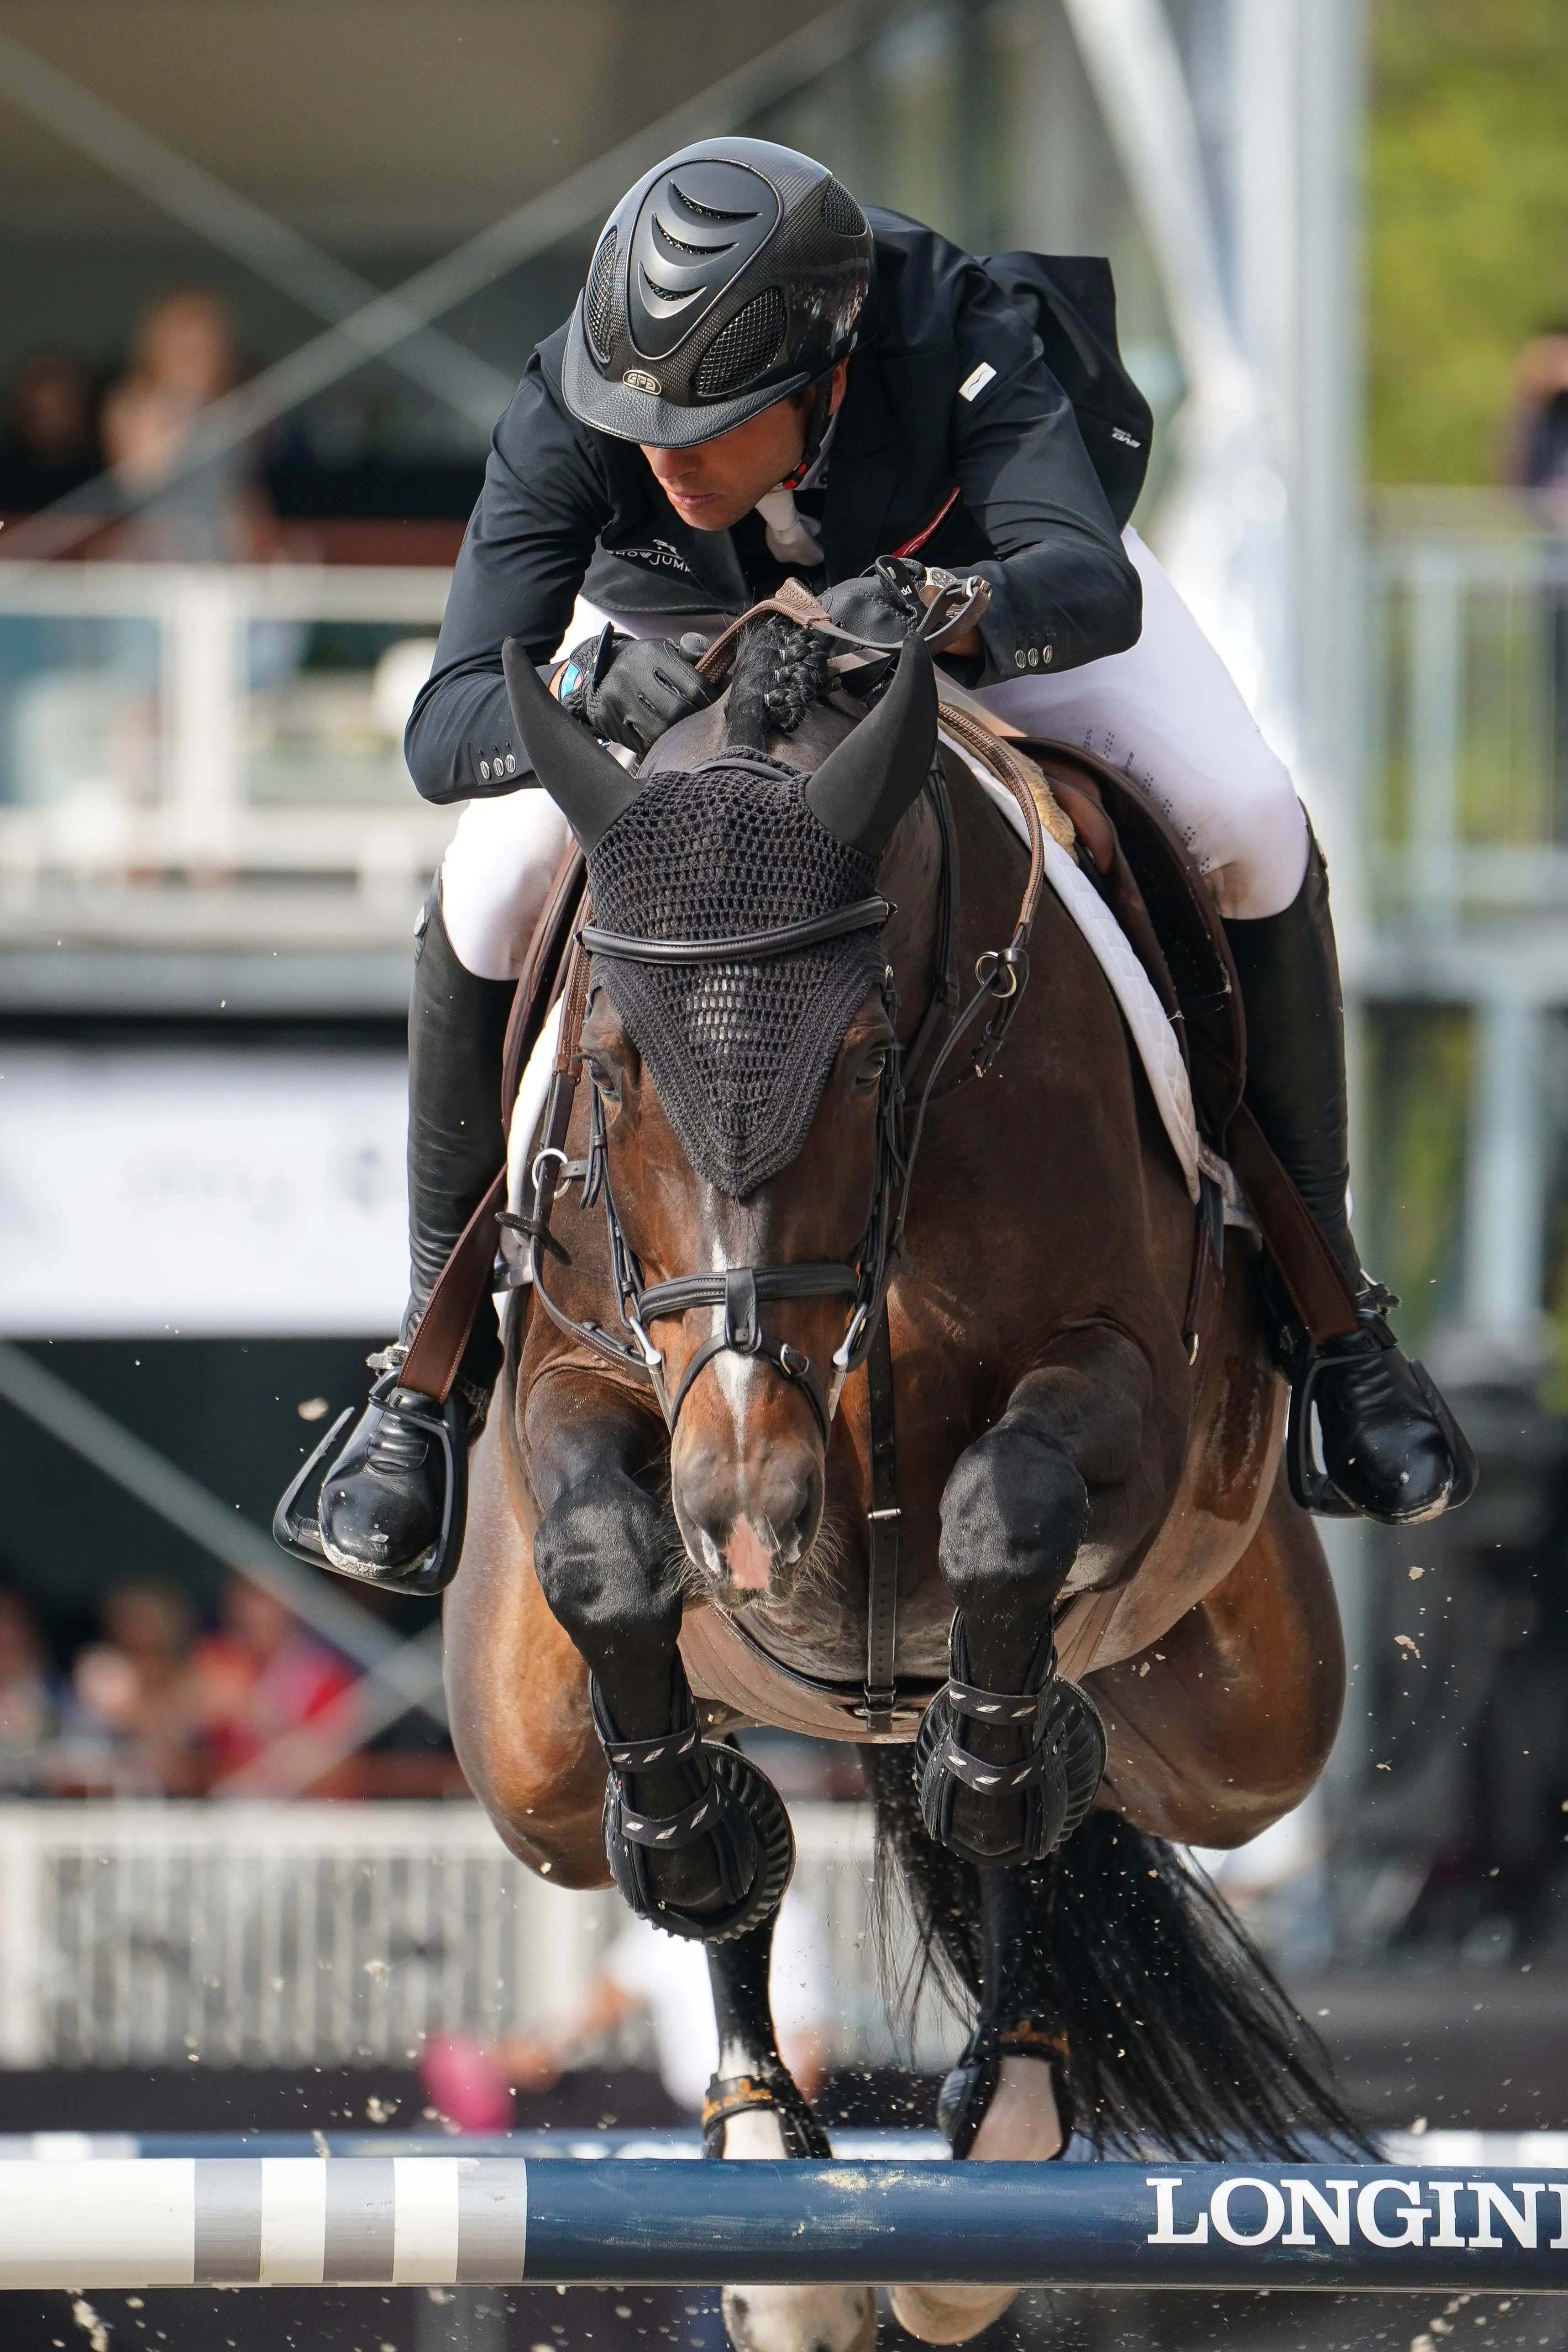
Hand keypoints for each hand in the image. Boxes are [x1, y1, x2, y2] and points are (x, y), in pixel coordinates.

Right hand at [562, 625, 712, 756]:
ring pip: (659, 731)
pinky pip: (640, 742)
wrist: (601, 673)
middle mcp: (632, 673)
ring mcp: (618, 699)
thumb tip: (725, 679)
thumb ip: (693, 661)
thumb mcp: (666, 653)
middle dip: (694, 722)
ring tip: (684, 736)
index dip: (711, 703)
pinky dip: (655, 745)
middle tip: (702, 727)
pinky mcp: (609, 719)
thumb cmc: (645, 665)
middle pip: (678, 711)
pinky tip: (662, 741)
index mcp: (652, 654)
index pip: (694, 686)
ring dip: (675, 737)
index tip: (717, 710)